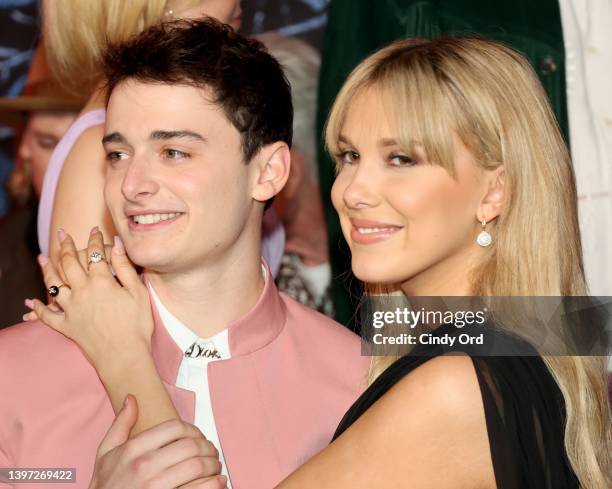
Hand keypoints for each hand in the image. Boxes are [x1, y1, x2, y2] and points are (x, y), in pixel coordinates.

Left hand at [24, 227, 153, 370]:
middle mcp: (82, 292)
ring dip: (46, 269)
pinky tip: (33, 301)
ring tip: (42, 258)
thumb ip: (126, 267)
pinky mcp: (66, 326)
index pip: (95, 254)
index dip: (95, 240)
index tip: (94, 229)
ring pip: (53, 285)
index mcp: (102, 282)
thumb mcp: (138, 292)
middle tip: (62, 234)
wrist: (124, 355)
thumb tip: (118, 243)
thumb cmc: (137, 325)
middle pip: (69, 263)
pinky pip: (47, 315)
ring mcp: (71, 309)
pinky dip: (38, 308)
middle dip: (65, 246)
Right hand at [89, 395, 226, 488]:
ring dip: (213, 463)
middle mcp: (144, 466)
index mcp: (134, 449)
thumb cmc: (105, 485)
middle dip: (207, 447)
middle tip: (212, 451)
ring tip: (214, 465)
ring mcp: (155, 487)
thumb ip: (120, 424)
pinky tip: (218, 481)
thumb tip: (131, 398)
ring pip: (197, 466)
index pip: (176, 428)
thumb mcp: (105, 453)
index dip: (193, 429)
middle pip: (191, 445)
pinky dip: (214, 484)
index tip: (198, 436)